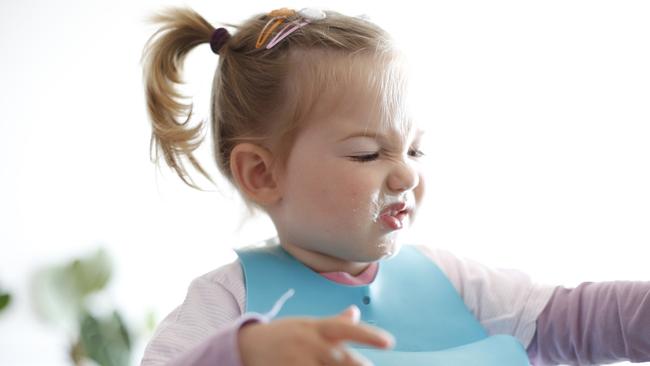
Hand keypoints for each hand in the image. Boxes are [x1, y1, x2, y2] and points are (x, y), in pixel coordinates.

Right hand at [238, 305, 393, 365]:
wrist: (247, 345)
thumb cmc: (285, 335)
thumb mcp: (308, 325)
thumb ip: (335, 323)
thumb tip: (355, 312)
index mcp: (318, 328)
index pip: (347, 329)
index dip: (369, 335)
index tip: (389, 342)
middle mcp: (310, 344)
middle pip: (343, 359)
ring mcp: (298, 361)